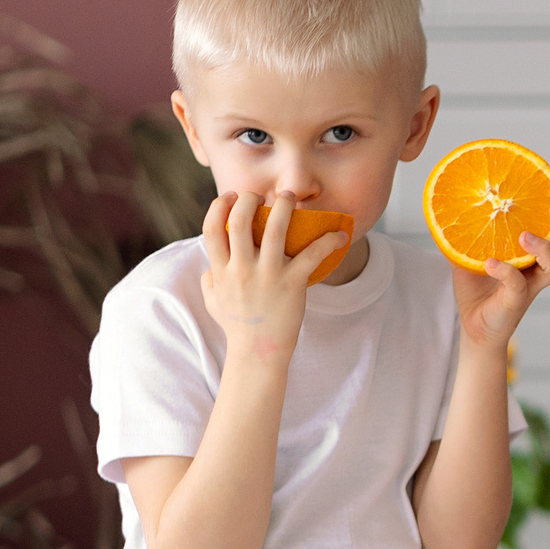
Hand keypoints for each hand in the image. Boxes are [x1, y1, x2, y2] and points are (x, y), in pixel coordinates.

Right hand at [199, 189, 344, 359]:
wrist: (258, 353)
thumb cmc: (237, 327)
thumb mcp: (213, 303)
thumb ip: (209, 281)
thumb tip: (209, 269)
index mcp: (221, 270)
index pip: (212, 229)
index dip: (220, 207)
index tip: (232, 197)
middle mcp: (241, 269)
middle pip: (239, 221)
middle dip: (250, 200)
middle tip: (263, 196)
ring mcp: (267, 275)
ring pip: (274, 229)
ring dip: (284, 207)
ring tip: (290, 197)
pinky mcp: (292, 284)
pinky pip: (312, 255)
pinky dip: (328, 241)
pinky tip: (340, 234)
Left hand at [454, 201, 549, 351]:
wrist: (472, 326)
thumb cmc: (476, 289)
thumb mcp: (467, 254)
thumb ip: (464, 233)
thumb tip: (445, 205)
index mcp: (533, 253)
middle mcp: (538, 268)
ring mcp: (531, 285)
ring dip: (544, 248)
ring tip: (525, 236)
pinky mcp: (517, 301)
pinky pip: (518, 284)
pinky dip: (505, 271)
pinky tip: (490, 263)